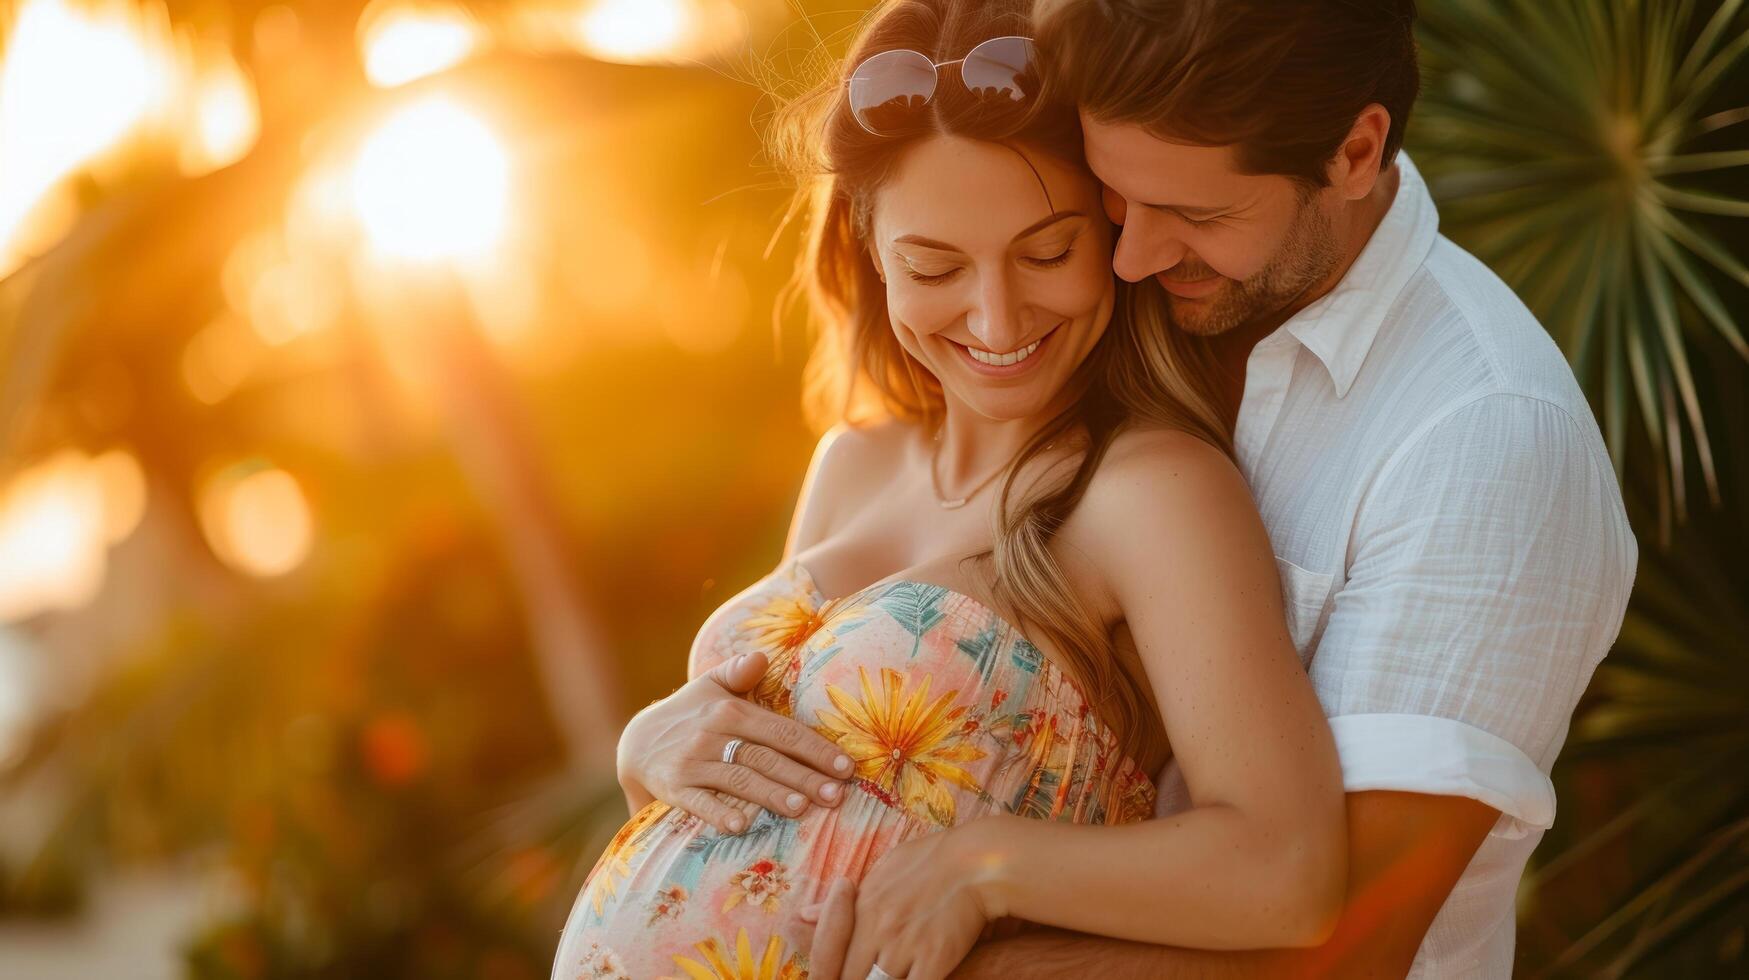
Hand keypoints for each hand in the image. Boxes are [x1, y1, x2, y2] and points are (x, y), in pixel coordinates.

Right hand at [616, 650, 853, 832]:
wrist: (634, 740)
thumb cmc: (688, 713)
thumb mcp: (710, 685)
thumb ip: (739, 670)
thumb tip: (762, 656)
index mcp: (730, 711)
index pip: (782, 730)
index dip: (815, 748)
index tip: (846, 767)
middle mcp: (712, 734)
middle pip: (767, 757)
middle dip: (804, 776)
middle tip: (837, 795)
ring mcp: (692, 761)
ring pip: (739, 779)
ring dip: (771, 794)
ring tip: (802, 808)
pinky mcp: (673, 787)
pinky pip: (697, 801)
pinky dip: (717, 813)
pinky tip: (740, 826)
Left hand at [801, 819, 1002, 979]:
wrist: (978, 861)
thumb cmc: (933, 860)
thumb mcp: (882, 870)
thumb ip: (844, 901)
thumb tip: (804, 915)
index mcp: (862, 906)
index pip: (829, 955)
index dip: (830, 974)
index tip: (840, 975)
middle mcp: (878, 927)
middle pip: (848, 976)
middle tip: (867, 976)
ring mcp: (904, 944)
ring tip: (892, 978)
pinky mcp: (933, 958)